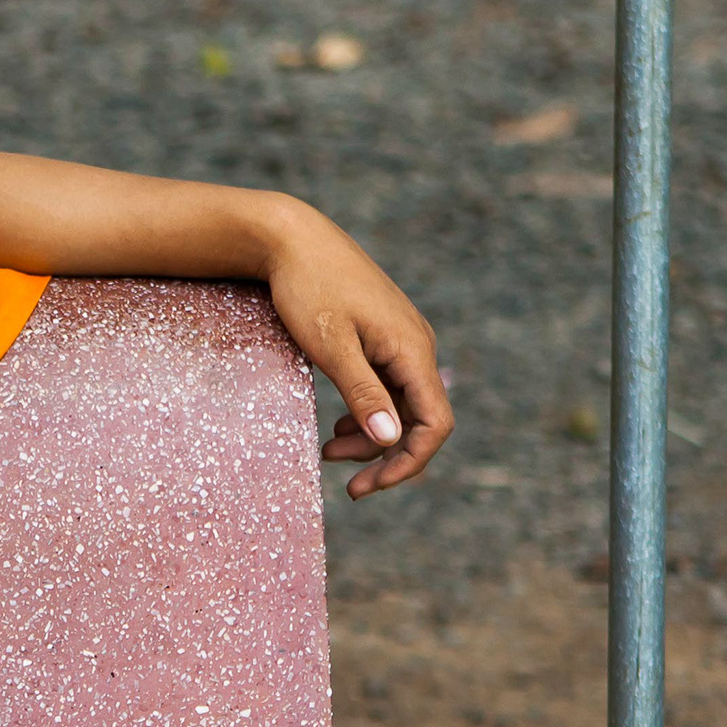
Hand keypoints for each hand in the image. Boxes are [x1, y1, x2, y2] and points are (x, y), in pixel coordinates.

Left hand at [260, 204, 450, 496]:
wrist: (292, 238)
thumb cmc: (308, 288)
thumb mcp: (331, 346)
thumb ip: (362, 393)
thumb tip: (390, 439)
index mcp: (412, 350)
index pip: (434, 424)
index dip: (408, 463)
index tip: (368, 487)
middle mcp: (416, 346)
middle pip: (419, 420)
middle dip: (386, 457)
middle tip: (349, 488)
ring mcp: (401, 340)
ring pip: (401, 405)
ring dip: (371, 436)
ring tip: (329, 451)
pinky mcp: (382, 336)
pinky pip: (387, 385)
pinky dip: (366, 412)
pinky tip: (337, 423)